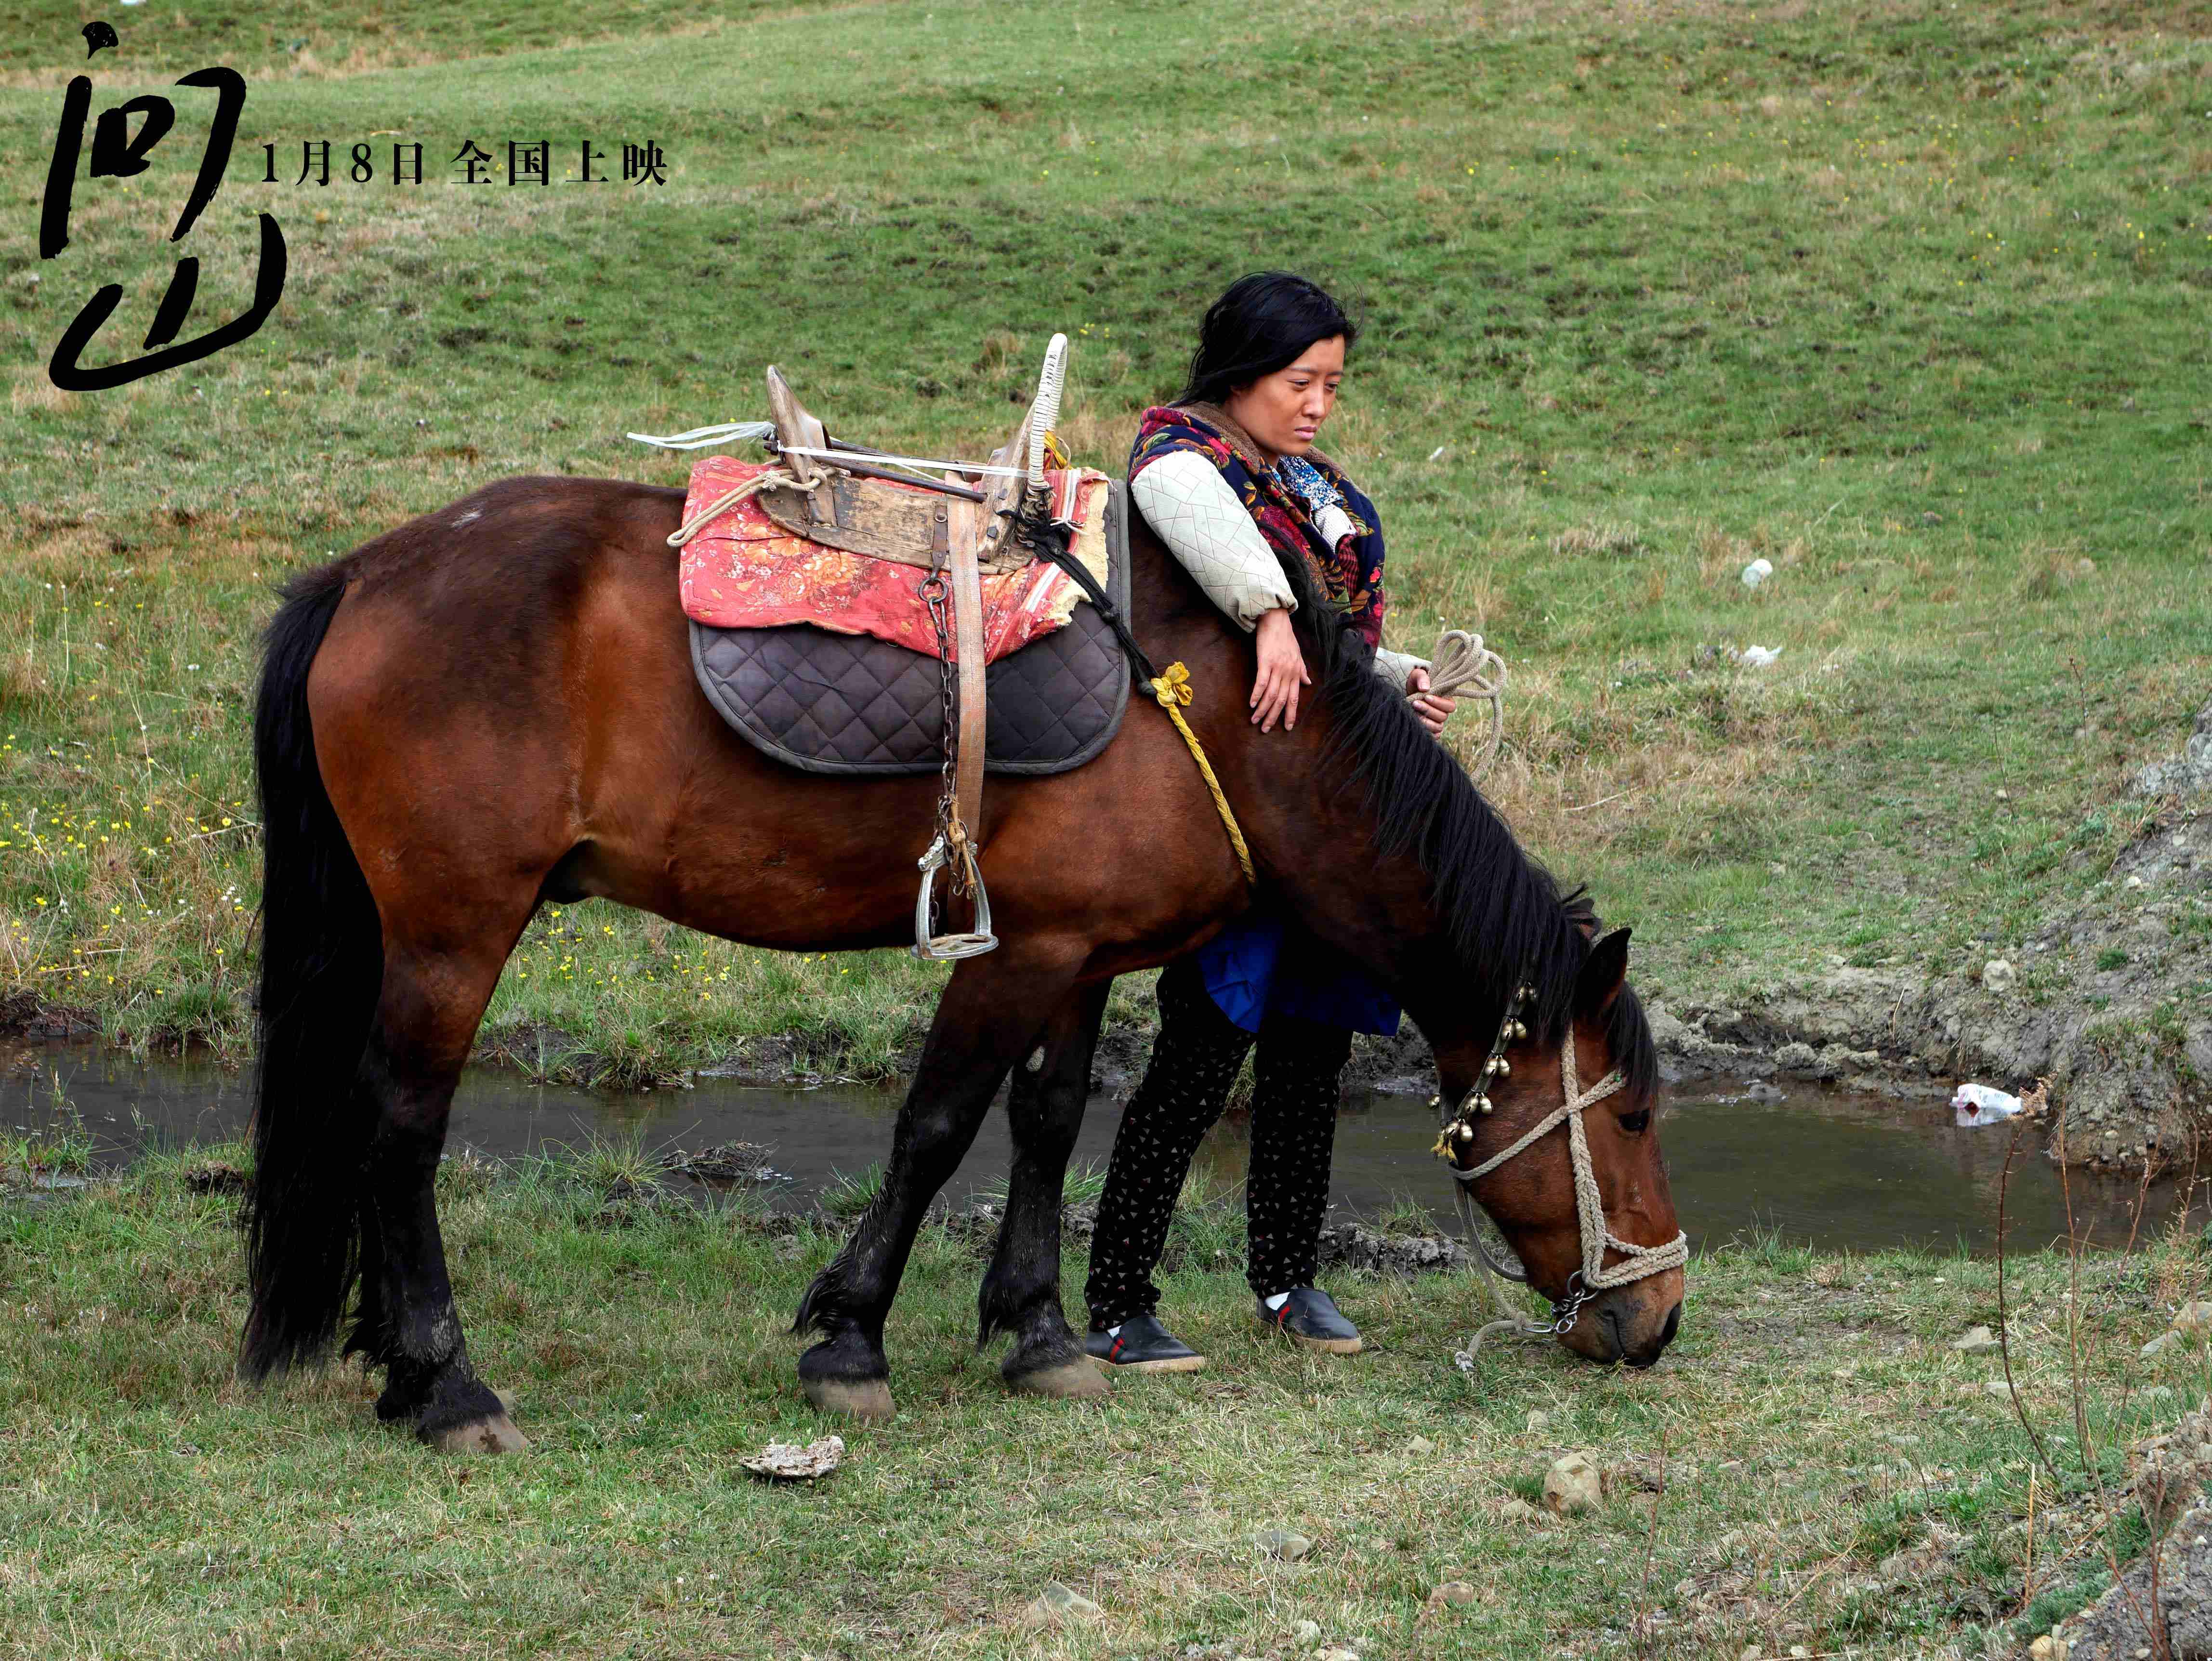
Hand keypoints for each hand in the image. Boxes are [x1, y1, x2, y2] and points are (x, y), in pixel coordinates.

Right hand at [1250, 607, 1309, 731]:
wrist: (1276, 620)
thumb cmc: (1286, 638)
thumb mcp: (1298, 655)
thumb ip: (1302, 671)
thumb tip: (1308, 682)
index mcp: (1296, 673)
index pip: (1294, 698)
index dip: (1291, 714)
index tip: (1288, 727)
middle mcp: (1288, 672)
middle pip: (1282, 700)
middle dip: (1274, 717)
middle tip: (1266, 730)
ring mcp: (1277, 667)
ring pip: (1271, 694)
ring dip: (1263, 709)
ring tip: (1256, 721)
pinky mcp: (1265, 661)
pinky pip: (1262, 681)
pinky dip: (1257, 694)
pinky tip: (1252, 704)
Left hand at [1407, 666, 1455, 737]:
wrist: (1405, 692)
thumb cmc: (1414, 682)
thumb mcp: (1417, 675)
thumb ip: (1422, 678)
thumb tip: (1425, 688)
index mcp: (1445, 699)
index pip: (1450, 706)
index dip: (1439, 703)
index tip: (1426, 696)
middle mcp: (1442, 712)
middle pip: (1443, 717)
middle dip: (1428, 710)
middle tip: (1415, 703)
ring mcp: (1436, 721)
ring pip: (1438, 727)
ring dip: (1425, 721)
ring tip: (1413, 712)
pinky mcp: (1429, 729)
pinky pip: (1433, 736)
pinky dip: (1427, 733)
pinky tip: (1417, 725)